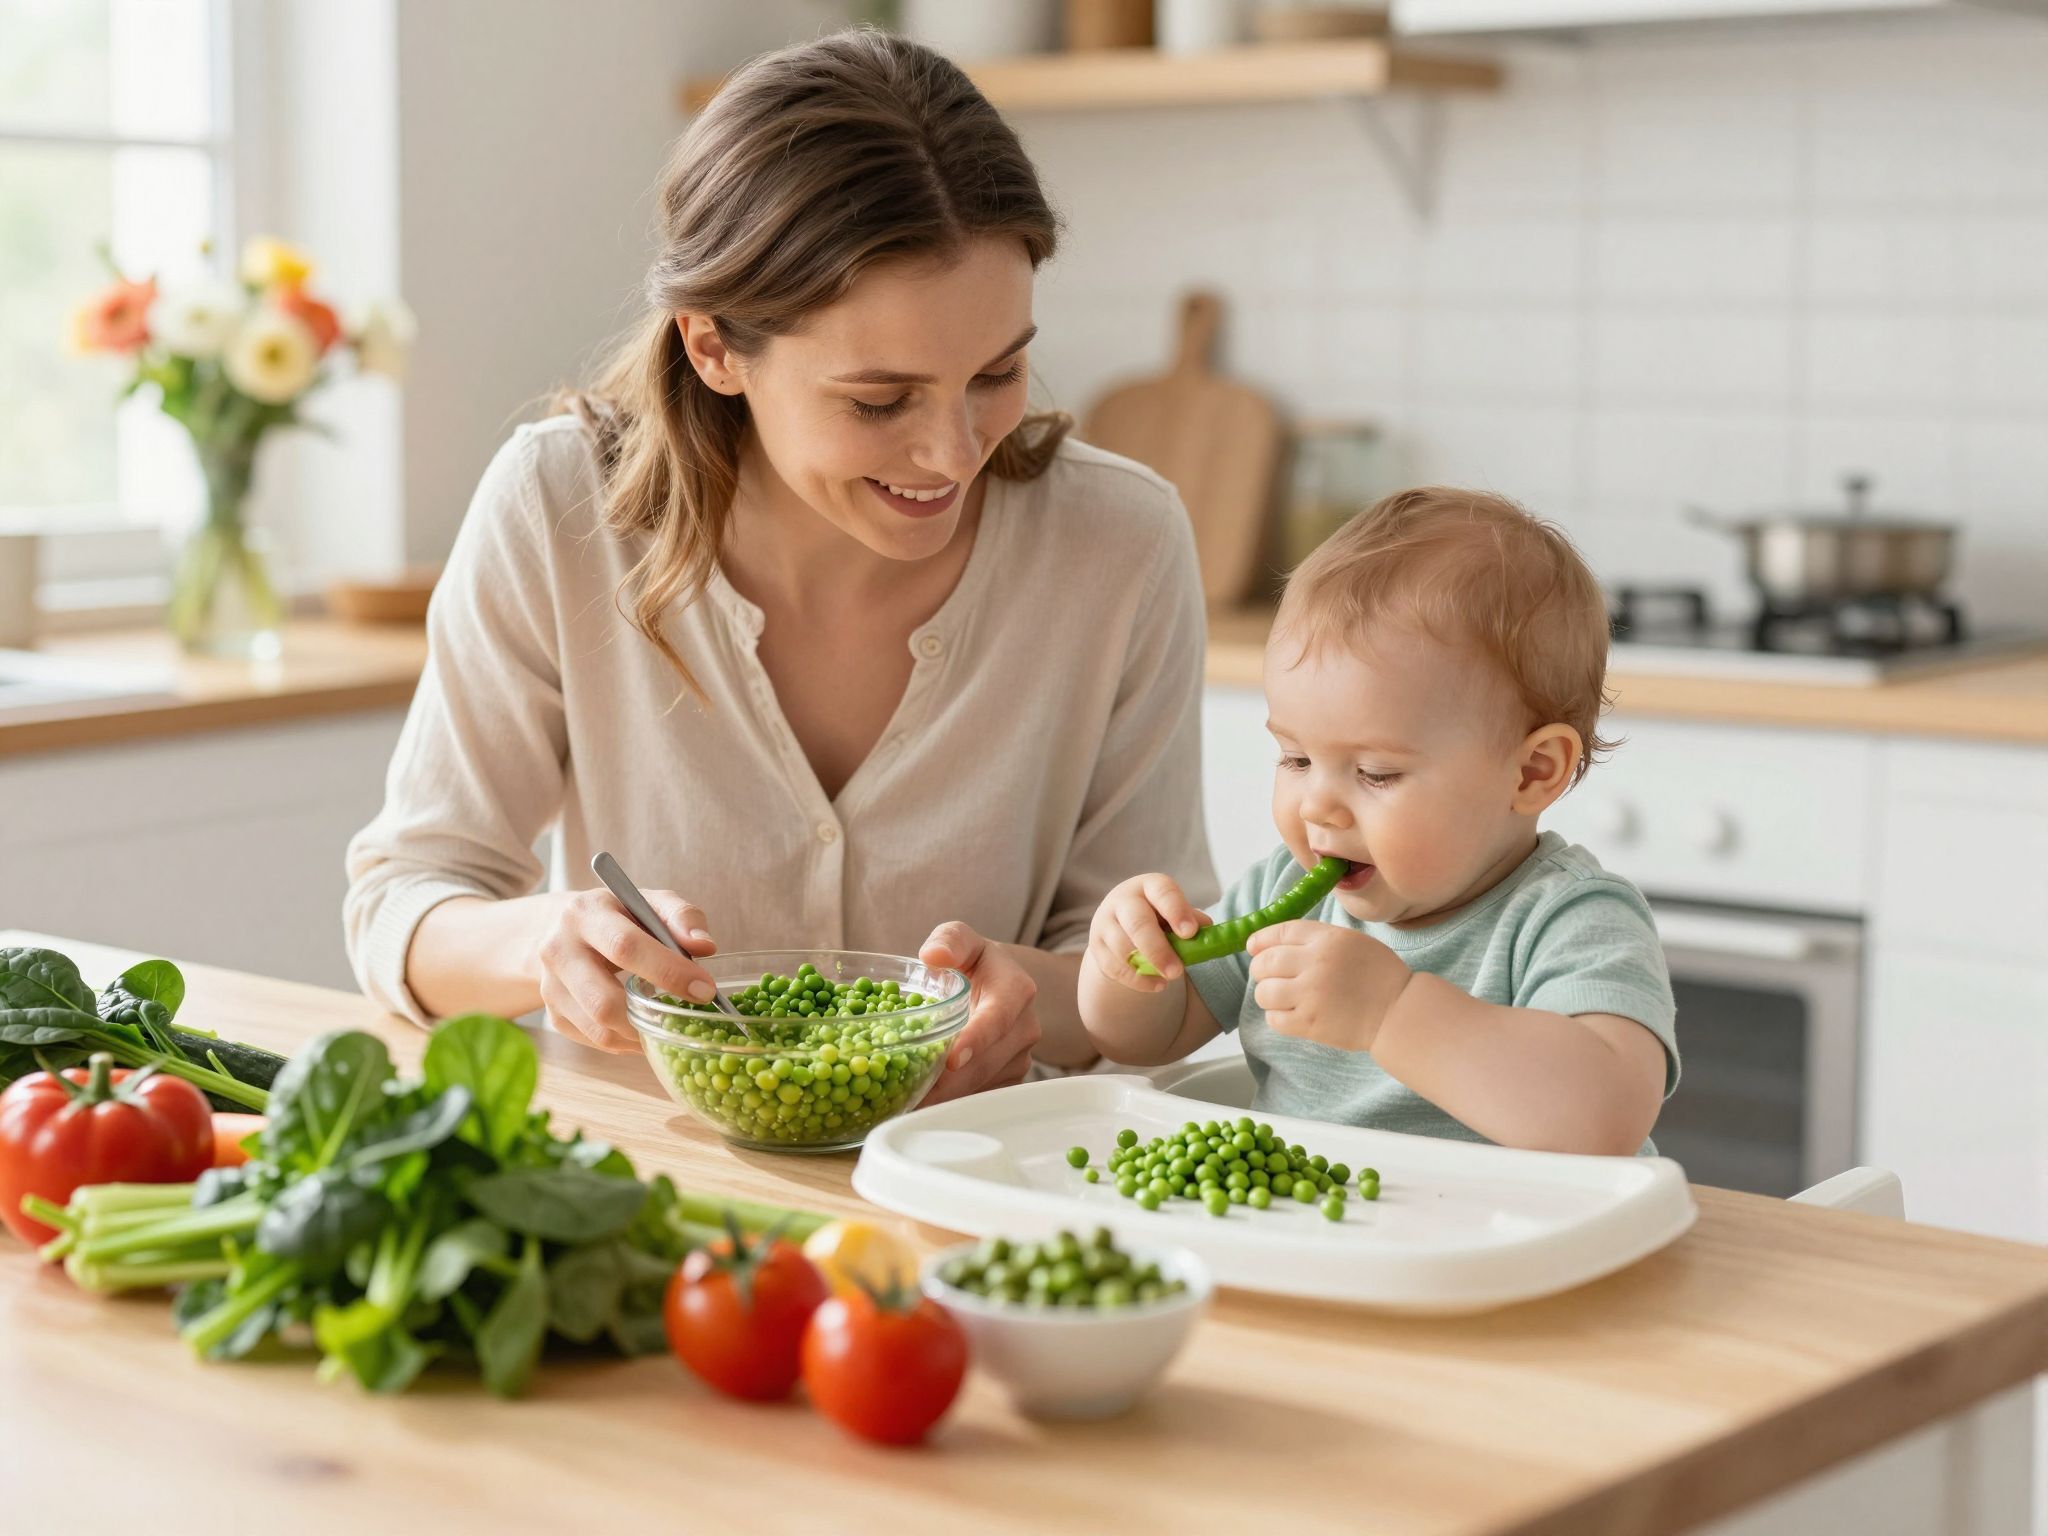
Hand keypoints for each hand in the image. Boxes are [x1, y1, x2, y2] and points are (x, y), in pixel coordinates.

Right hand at [531, 887, 719, 1053]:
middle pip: (603, 1000)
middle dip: (651, 1015)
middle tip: (685, 1017)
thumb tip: (705, 945)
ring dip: (639, 1033)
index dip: (668, 971)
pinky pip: (593, 1039)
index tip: (704, 988)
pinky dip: (625, 1041)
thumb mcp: (646, 902)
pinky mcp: (552, 1012)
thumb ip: (680, 915)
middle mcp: (558, 949)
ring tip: (665, 1023)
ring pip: (598, 1027)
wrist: (559, 928)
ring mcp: (550, 985)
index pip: (624, 947)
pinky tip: (642, 1026)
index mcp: (585, 913)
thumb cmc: (616, 915)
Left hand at [917, 921, 1040, 1102]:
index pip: (998, 1018)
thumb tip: (933, 955)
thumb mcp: (961, 940)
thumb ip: (949, 941)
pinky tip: (927, 1103)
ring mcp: (1021, 1056)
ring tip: (913, 1102)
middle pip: (987, 1062)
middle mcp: (1025, 1027)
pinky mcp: (1011, 1078)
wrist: (998, 985)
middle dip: (950, 1082)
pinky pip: (983, 1095)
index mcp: (1016, 990)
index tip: (951, 1060)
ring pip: (984, 1084)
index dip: (976, 1040)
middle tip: (912, 1094)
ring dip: (950, 1096)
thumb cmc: (973, 963)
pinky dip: (956, 1102)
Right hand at [1086, 873, 1209, 992]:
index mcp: (1149, 886)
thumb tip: (1208, 930)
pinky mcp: (1096, 946)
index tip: (1189, 932)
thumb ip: (1191, 920)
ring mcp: (1105, 922)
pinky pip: (1113, 967)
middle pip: (1138, 923)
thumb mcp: (1175, 912)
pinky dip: (1135, 980)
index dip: (1177, 911)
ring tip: (1168, 980)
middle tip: (1177, 972)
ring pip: (1122, 947)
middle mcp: (1123, 900)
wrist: (1122, 925)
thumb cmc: (1158, 917)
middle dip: (1158, 950)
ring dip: (1146, 968)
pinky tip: (1155, 985)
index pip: (1163, 892)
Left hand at [1245, 920, 1410, 1051]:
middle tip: (1268, 976)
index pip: (1280, 932)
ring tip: (1281, 997)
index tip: (1253, 946)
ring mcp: (1311, 995)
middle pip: (1265, 962)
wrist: (1399, 1011)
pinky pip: (1274, 1019)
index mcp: (1327, 939)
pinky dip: (1277, 1016)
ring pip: (1264, 992)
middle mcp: (1315, 964)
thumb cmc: (1378, 974)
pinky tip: (1290, 1014)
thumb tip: (1273, 943)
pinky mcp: (1311, 1024)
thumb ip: (1316, 939)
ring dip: (1267, 994)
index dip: (1261, 939)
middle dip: (1261, 969)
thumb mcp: (1351, 941)